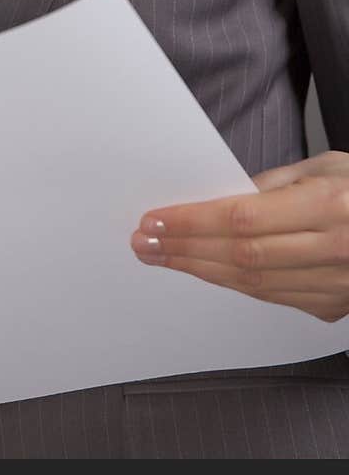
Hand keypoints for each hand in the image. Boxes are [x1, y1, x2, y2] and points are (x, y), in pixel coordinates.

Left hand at [129, 149, 348, 322]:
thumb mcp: (330, 166)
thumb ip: (276, 183)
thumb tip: (224, 195)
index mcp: (330, 206)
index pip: (242, 219)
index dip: (193, 221)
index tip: (155, 219)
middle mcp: (334, 250)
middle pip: (241, 256)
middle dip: (185, 249)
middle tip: (145, 242)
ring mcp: (336, 286)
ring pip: (252, 284)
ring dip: (201, 270)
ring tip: (163, 256)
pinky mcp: (333, 308)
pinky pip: (272, 297)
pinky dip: (234, 284)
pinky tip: (205, 270)